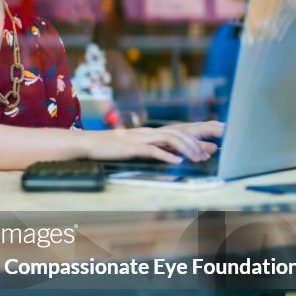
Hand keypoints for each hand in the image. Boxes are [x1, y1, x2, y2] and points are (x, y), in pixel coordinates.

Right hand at [83, 123, 221, 164]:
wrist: (88, 143)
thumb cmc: (108, 147)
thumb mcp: (131, 146)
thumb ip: (146, 147)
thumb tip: (161, 154)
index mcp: (148, 132)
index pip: (175, 132)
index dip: (193, 139)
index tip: (206, 148)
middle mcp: (147, 132)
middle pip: (177, 134)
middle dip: (194, 144)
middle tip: (206, 155)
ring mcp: (139, 139)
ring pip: (169, 139)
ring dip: (185, 149)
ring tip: (196, 158)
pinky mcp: (131, 148)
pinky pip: (153, 150)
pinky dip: (167, 156)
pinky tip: (176, 162)